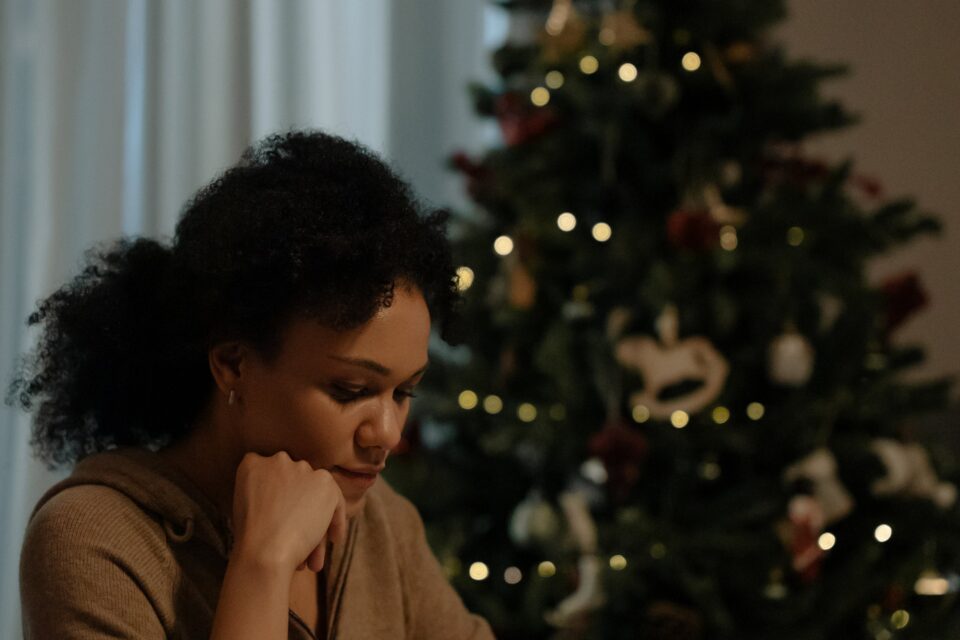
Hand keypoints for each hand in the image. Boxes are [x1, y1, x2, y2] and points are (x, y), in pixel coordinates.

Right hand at [229, 451, 346, 575]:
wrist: (266, 549)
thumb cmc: (251, 539)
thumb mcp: (243, 508)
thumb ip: (262, 494)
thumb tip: (283, 502)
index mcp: (252, 464)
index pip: (270, 474)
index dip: (278, 494)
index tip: (280, 513)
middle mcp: (278, 460)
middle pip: (295, 484)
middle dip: (298, 509)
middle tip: (297, 535)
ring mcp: (302, 468)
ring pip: (314, 496)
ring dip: (315, 521)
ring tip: (312, 551)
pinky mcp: (324, 481)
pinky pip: (335, 501)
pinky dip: (336, 521)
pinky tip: (334, 539)